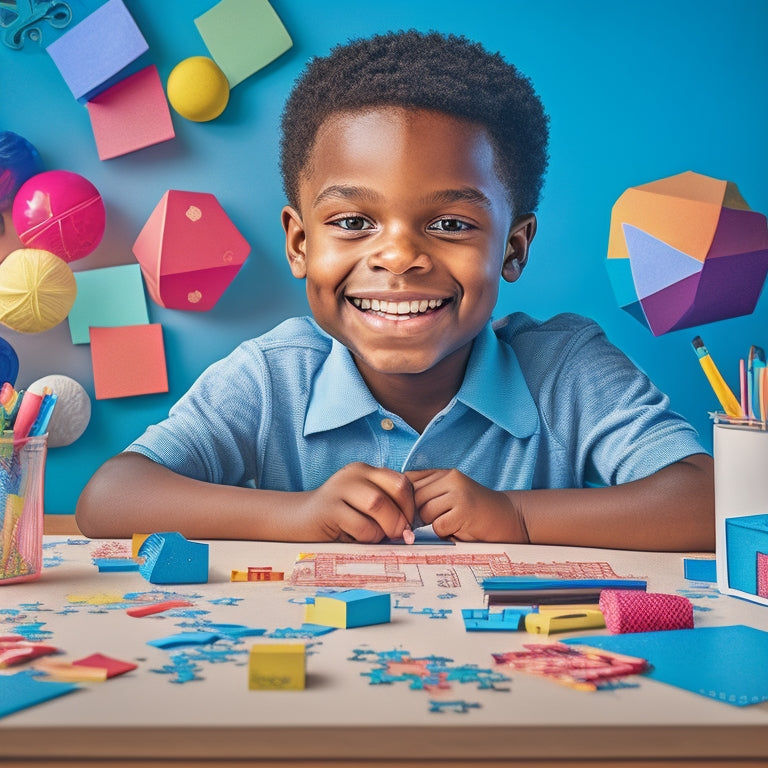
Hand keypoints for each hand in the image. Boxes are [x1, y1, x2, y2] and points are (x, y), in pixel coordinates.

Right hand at [296, 462, 414, 542]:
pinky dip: (368, 538)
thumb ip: (387, 508)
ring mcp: (340, 488)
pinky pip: (362, 526)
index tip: (407, 525)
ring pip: (379, 504)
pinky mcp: (329, 509)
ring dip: (385, 528)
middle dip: (402, 517)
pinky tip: (356, 539)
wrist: (298, 521)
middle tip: (398, 535)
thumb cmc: (338, 519)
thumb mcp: (363, 506)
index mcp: (366, 471)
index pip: (403, 481)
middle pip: (396, 488)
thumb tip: (409, 529)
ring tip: (375, 537)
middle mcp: (354, 473)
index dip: (411, 506)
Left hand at [406, 469, 528, 542]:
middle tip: (433, 523)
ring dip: (432, 525)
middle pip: (413, 497)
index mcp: (444, 473)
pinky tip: (458, 529)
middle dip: (417, 515)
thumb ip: (428, 494)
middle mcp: (451, 478)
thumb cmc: (474, 512)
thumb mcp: (450, 495)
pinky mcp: (464, 510)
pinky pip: (438, 526)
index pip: (409, 480)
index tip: (411, 513)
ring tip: (450, 524)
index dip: (404, 500)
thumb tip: (395, 505)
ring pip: (424, 512)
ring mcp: (458, 493)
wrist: (509, 519)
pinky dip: (444, 533)